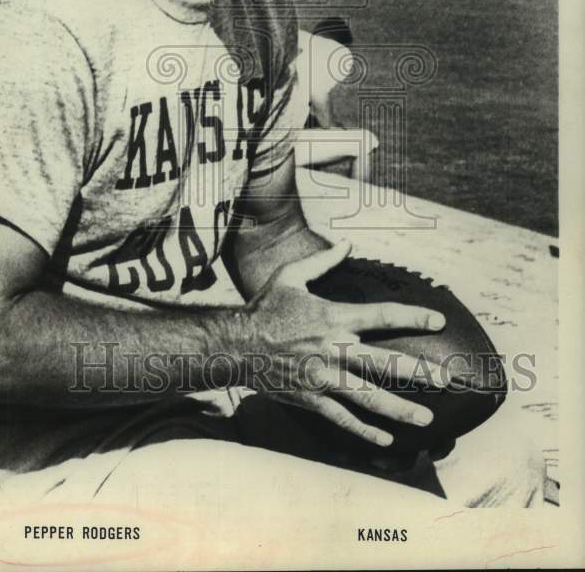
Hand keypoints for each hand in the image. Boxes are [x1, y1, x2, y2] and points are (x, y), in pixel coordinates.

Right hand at [242, 241, 447, 447]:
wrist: (235, 344)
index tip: (438, 320)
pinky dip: (366, 431)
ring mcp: (324, 378)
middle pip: (386, 363)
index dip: (414, 316)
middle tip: (449, 379)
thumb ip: (322, 261)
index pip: (383, 316)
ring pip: (370, 397)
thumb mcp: (291, 276)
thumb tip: (348, 244)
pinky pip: (344, 418)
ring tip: (427, 417)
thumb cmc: (264, 307)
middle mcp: (334, 349)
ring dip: (402, 408)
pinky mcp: (312, 399)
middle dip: (421, 371)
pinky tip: (386, 440)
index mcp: (334, 318)